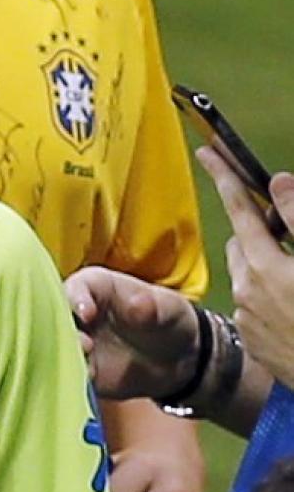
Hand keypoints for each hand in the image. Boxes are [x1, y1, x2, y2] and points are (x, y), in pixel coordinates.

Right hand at [65, 267, 199, 399]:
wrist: (174, 360)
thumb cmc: (168, 321)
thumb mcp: (168, 309)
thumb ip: (153, 306)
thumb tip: (138, 303)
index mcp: (95, 287)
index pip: (76, 287)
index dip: (77, 299)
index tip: (88, 314)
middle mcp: (76, 312)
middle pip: (55, 317)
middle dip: (65, 331)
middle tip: (85, 345)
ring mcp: (73, 340)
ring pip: (55, 345)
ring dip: (64, 356)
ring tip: (89, 368)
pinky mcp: (76, 366)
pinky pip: (65, 371)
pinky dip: (71, 377)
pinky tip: (89, 381)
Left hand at [202, 147, 293, 388]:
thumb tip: (278, 183)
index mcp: (267, 266)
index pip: (239, 209)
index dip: (224, 175)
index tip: (206, 149)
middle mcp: (248, 290)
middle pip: (243, 243)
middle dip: (259, 229)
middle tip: (289, 227)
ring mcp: (249, 319)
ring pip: (249, 273)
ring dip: (266, 261)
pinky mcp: (255, 341)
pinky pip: (255, 305)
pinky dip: (270, 293)